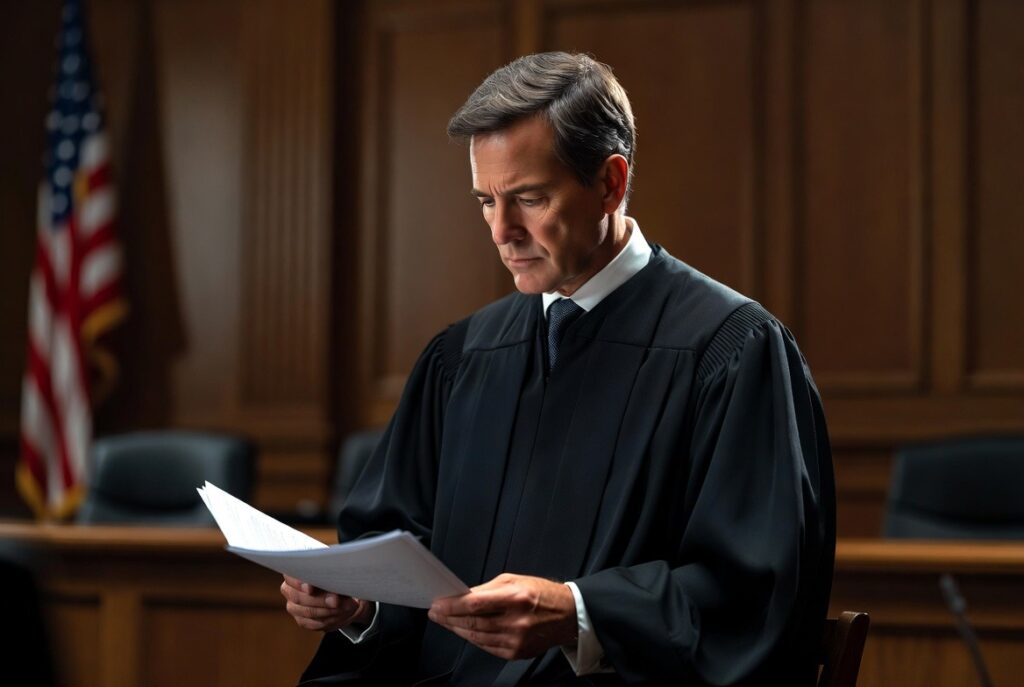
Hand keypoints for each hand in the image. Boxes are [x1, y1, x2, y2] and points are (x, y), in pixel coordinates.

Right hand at [280, 574, 372, 631]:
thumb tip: (335, 588)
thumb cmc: (337, 580)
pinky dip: (329, 619)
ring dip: (328, 611)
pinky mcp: (302, 621)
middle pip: (299, 597)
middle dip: (320, 600)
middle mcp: (289, 590)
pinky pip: (313, 623)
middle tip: (336, 601)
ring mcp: (294, 607)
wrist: (342, 597)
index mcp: (294, 573)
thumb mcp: (335, 575)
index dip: (299, 583)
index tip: (311, 588)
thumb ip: (331, 578)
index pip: (290, 577)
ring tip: (345, 607)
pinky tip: (340, 614)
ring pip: (307, 611)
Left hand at [428, 573, 577, 659]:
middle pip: (473, 623)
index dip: (452, 606)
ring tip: (445, 621)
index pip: (475, 604)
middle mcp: (517, 622)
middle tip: (436, 613)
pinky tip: (464, 631)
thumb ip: (487, 590)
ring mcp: (517, 641)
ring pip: (477, 637)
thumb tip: (462, 597)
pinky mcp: (517, 653)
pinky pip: (487, 647)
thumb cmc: (540, 594)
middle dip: (450, 618)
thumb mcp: (514, 580)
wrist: (568, 615)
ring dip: (458, 629)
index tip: (437, 604)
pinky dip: (473, 639)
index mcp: (516, 598)